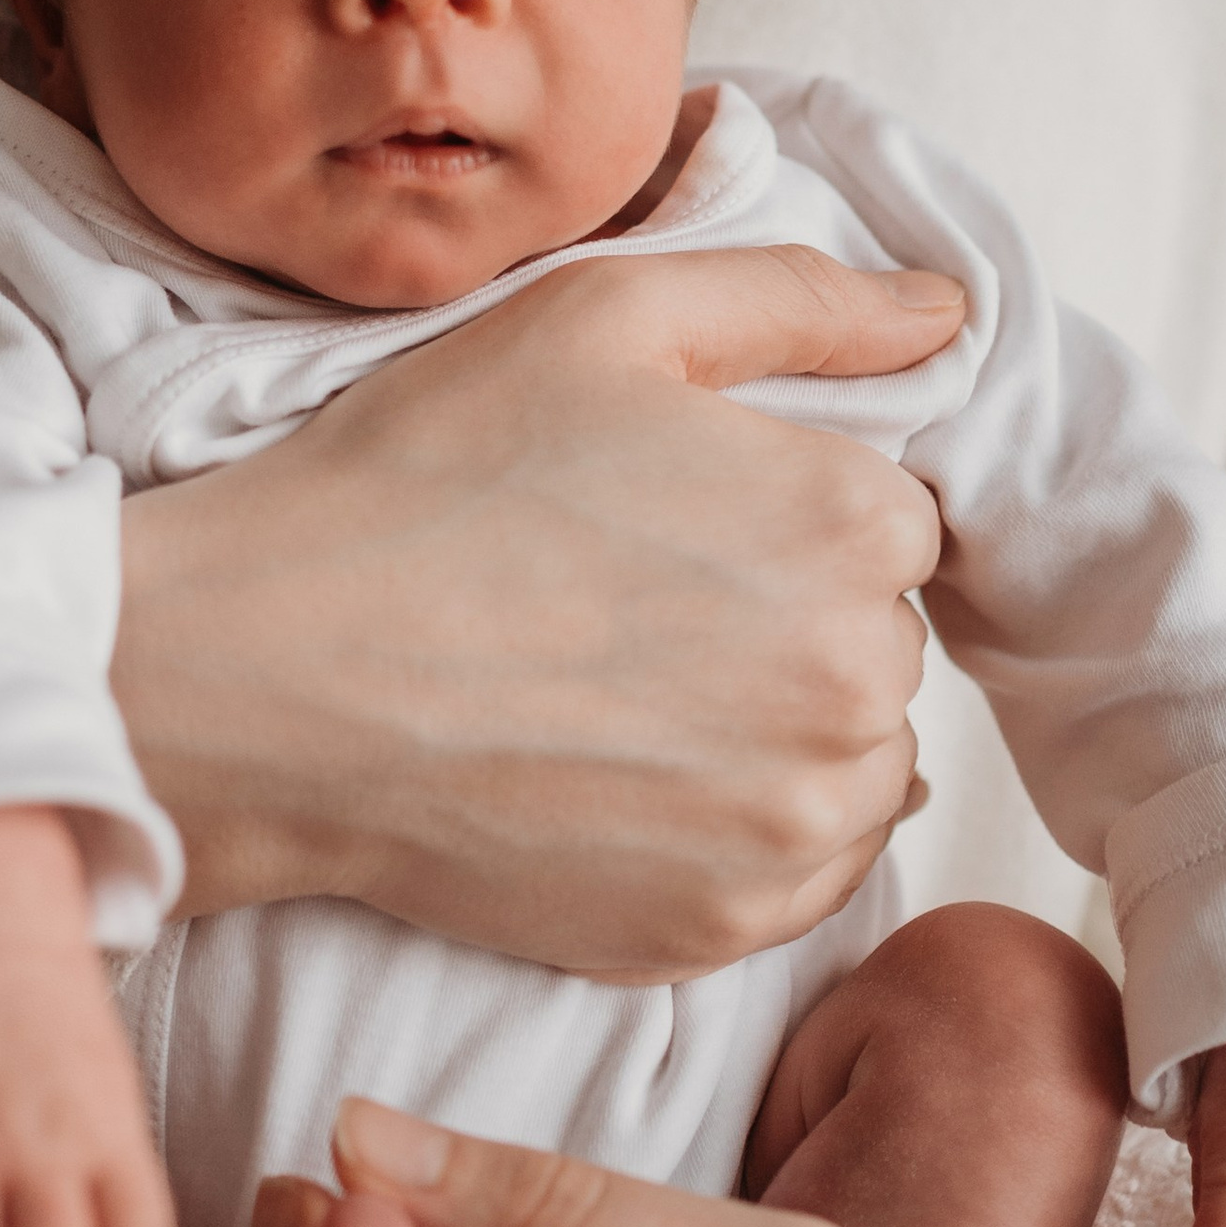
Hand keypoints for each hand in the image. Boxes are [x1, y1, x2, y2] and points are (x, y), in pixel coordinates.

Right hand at [113, 245, 958, 979]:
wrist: (277, 677)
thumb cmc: (432, 477)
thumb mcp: (608, 319)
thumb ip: (805, 301)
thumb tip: (949, 311)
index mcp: (848, 520)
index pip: (892, 521)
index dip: (780, 511)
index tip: (669, 522)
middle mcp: (856, 680)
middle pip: (875, 644)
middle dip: (783, 621)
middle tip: (623, 607)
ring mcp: (795, 819)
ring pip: (851, 764)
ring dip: (774, 734)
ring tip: (619, 697)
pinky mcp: (726, 925)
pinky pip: (797, 871)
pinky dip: (734, 832)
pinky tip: (618, 780)